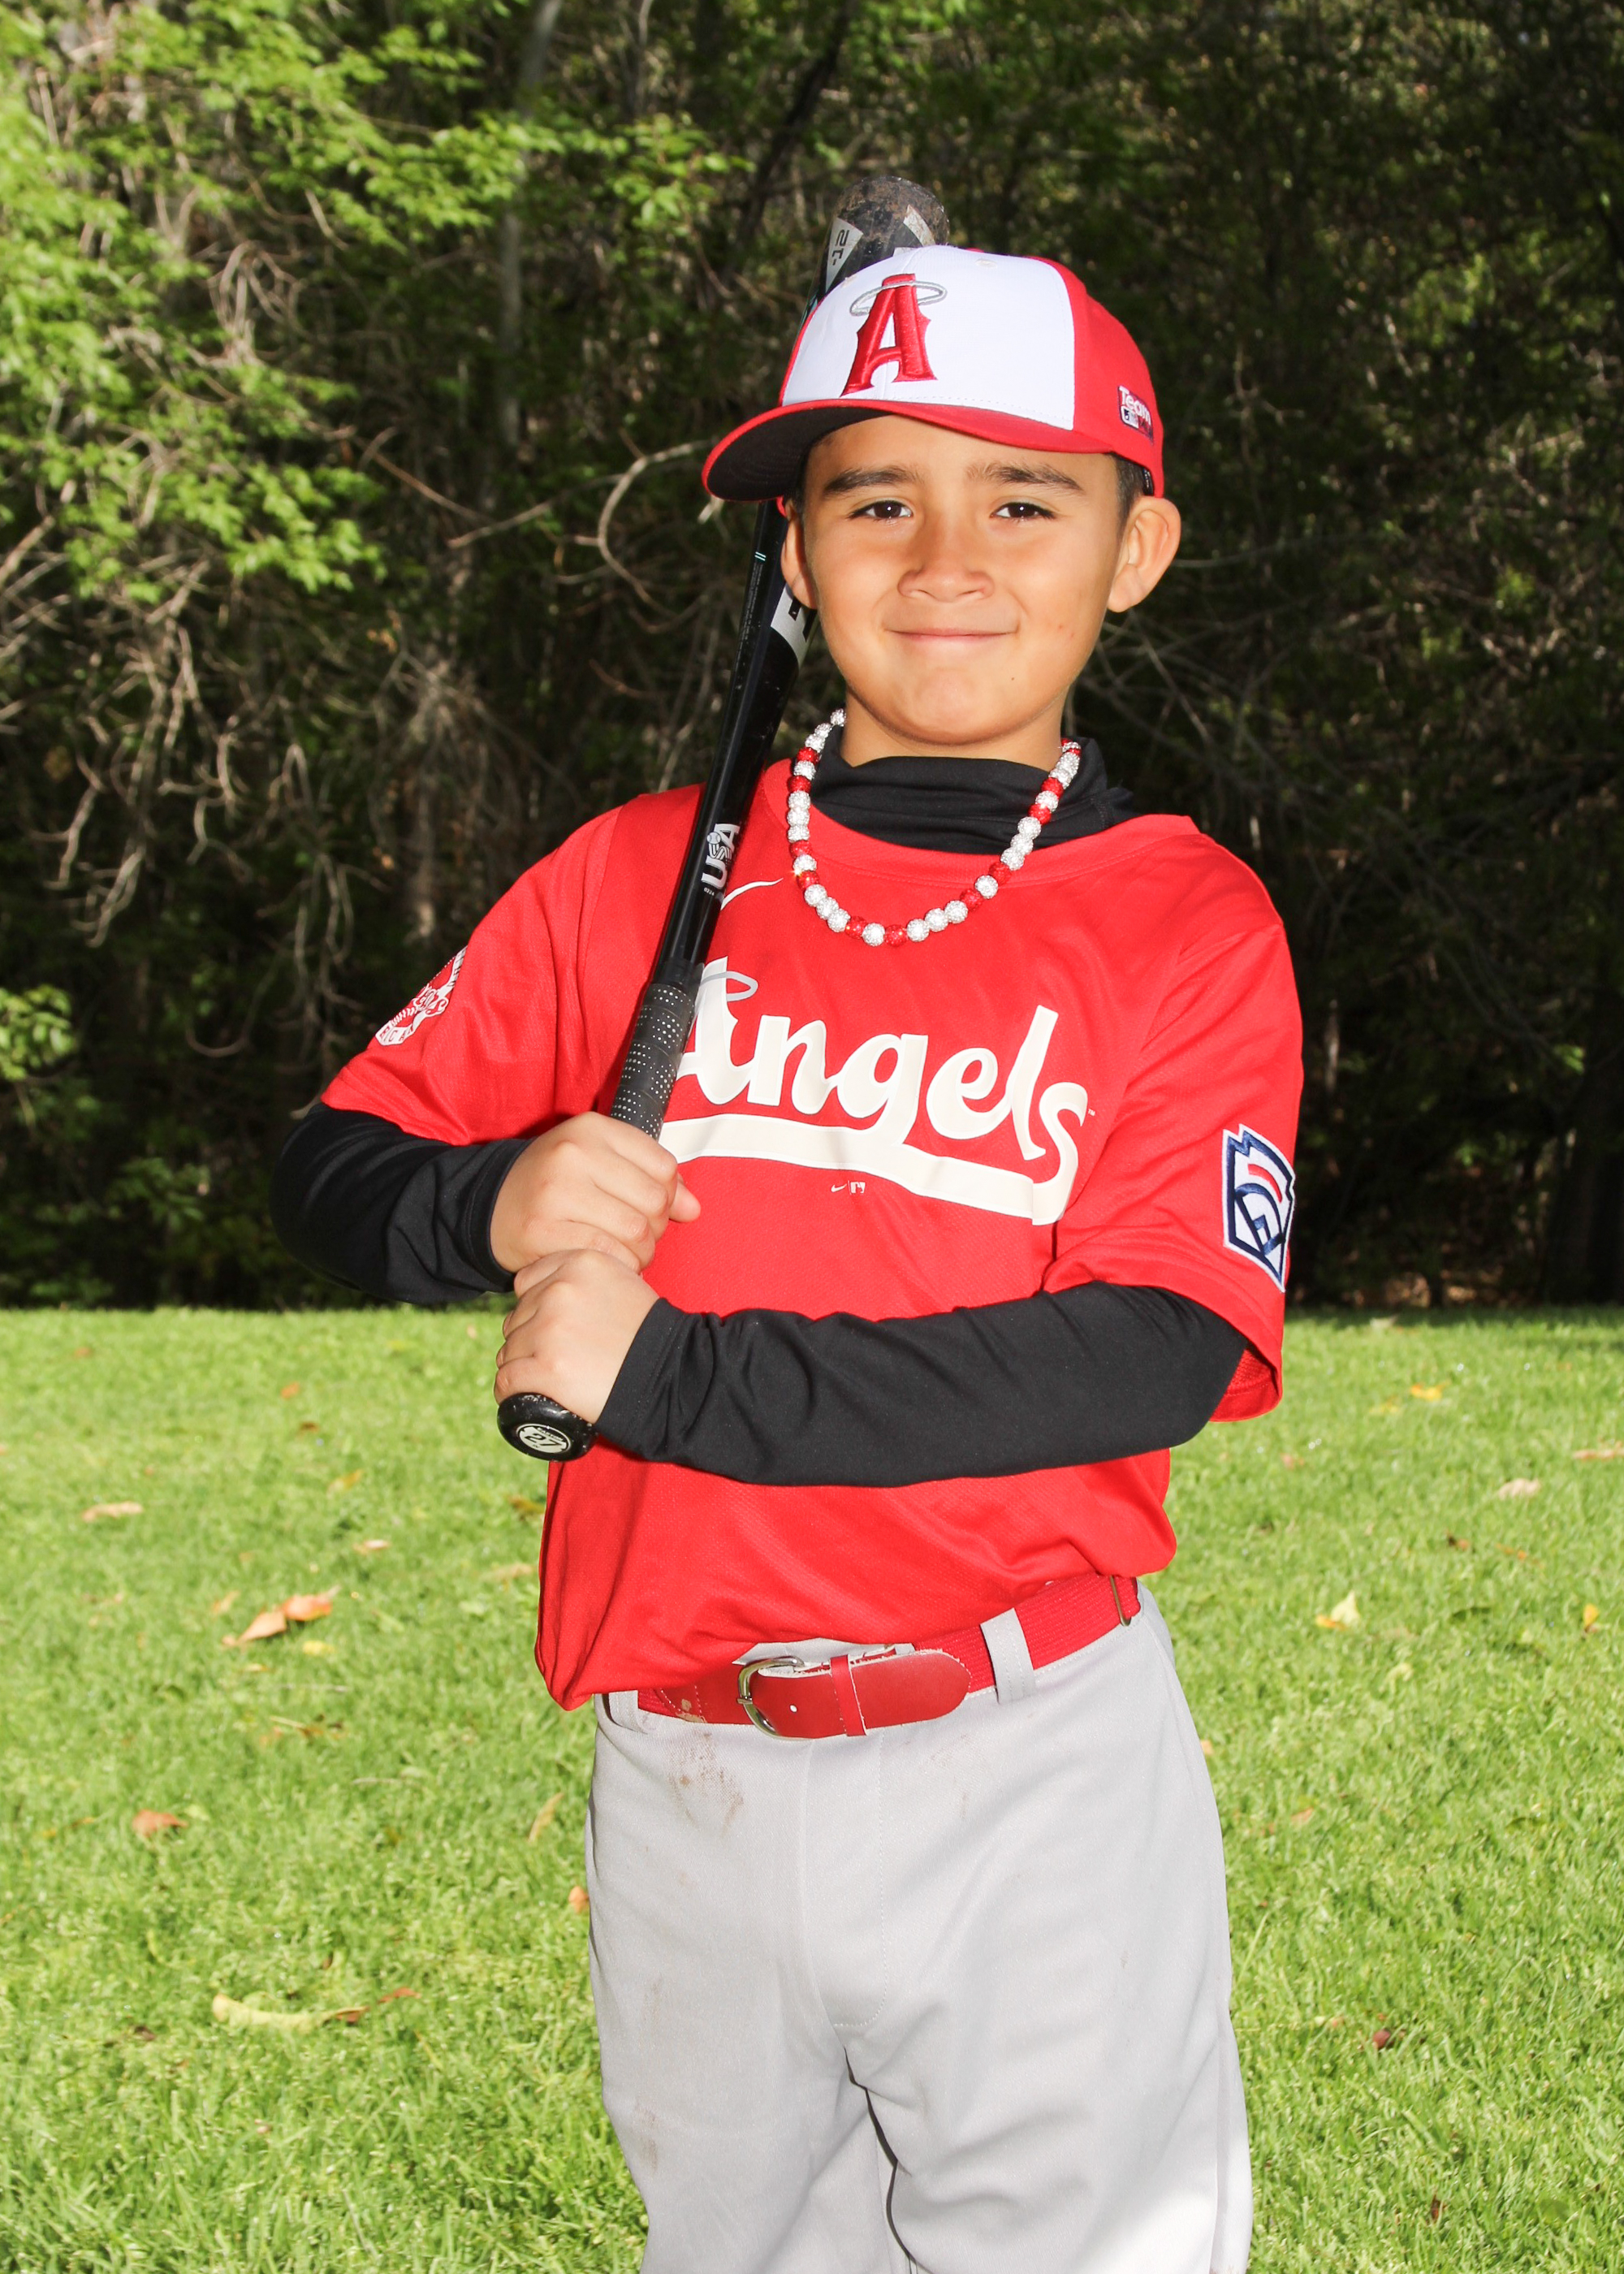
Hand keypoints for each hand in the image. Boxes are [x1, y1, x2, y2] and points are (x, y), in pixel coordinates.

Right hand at [489, 1112, 699, 1275]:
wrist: (492, 1206)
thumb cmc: (559, 1183)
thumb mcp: (602, 1163)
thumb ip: (652, 1179)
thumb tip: (694, 1209)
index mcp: (592, 1129)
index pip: (664, 1167)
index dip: (668, 1196)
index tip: (651, 1208)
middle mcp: (573, 1153)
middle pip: (653, 1201)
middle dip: (656, 1229)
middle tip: (640, 1237)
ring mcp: (555, 1192)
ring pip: (635, 1232)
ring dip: (641, 1253)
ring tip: (628, 1253)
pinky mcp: (541, 1230)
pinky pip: (607, 1254)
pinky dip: (619, 1266)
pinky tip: (610, 1264)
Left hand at [495, 1250, 659, 1425]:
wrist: (672, 1373)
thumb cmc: (649, 1333)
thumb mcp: (623, 1282)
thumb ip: (587, 1278)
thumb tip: (551, 1293)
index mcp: (580, 1263)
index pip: (527, 1282)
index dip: (534, 1307)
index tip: (549, 1327)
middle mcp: (560, 1290)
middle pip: (517, 1317)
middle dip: (528, 1338)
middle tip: (553, 1357)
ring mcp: (550, 1330)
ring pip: (510, 1349)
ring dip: (521, 1365)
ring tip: (543, 1378)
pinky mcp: (547, 1368)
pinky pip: (508, 1379)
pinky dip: (510, 1390)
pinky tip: (519, 1394)